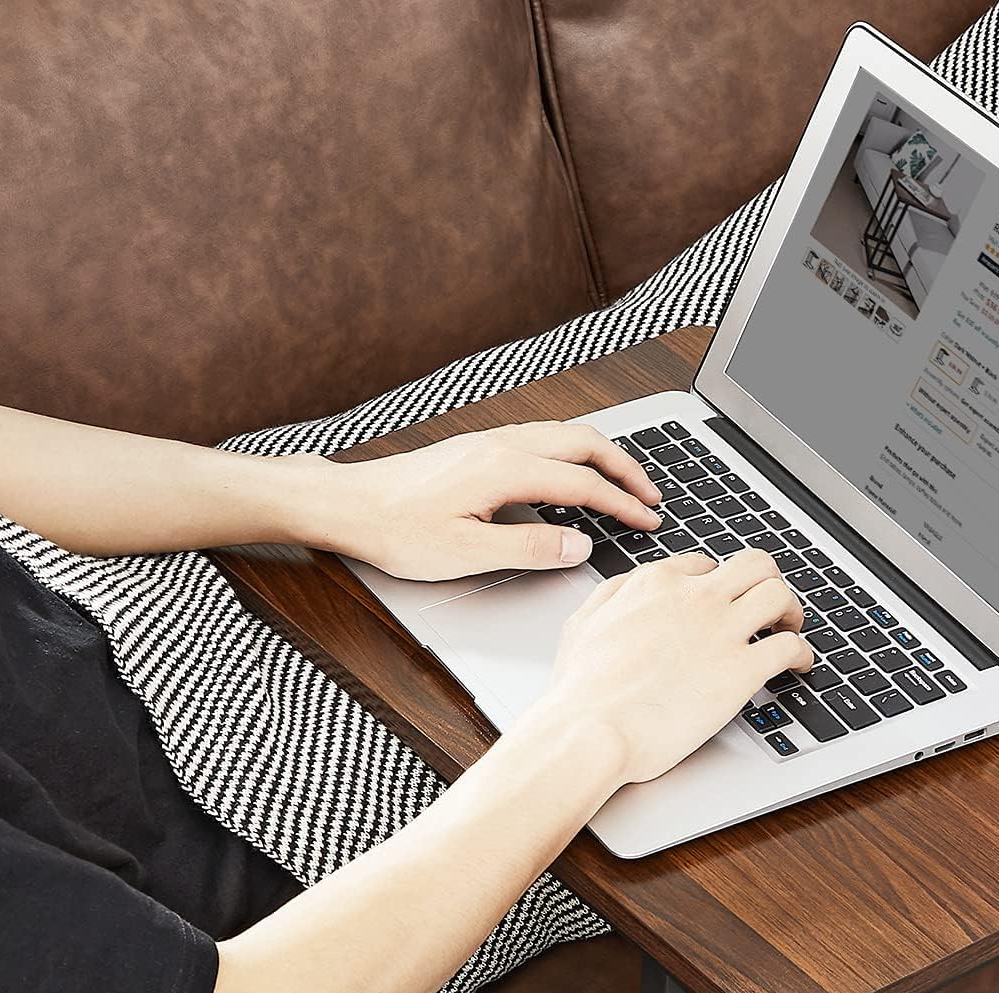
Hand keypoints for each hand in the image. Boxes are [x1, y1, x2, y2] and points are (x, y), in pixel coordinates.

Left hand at [293, 422, 663, 579]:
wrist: (347, 504)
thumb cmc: (396, 529)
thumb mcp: (466, 552)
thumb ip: (529, 548)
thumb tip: (580, 545)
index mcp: (505, 469)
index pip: (584, 483)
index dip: (622, 504)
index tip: (648, 521)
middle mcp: (501, 445)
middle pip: (582, 442)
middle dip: (625, 467)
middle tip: (651, 496)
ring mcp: (488, 442)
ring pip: (562, 435)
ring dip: (599, 456)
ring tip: (622, 483)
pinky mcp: (476, 448)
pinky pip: (541, 440)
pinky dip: (572, 454)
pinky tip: (571, 477)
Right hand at [536, 551, 812, 786]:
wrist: (591, 730)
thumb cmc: (581, 692)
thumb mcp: (582, 625)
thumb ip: (611, 598)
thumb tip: (630, 589)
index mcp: (657, 584)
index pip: (705, 566)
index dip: (720, 585)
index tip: (725, 604)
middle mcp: (695, 598)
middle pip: (754, 565)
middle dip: (767, 582)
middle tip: (769, 607)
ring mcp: (722, 631)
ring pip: (779, 594)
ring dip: (791, 610)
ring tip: (790, 629)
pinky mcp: (742, 670)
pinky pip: (791, 647)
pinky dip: (803, 654)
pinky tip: (799, 666)